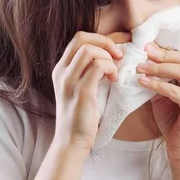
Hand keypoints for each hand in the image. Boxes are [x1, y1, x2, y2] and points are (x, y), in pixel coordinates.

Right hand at [51, 31, 130, 154]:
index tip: (114, 50)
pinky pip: (98, 66)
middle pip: (82, 38)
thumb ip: (88, 70)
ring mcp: (69, 81)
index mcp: (61, 68)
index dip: (99, 38)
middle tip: (118, 55)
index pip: (78, 38)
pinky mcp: (81, 92)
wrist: (71, 141)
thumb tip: (109, 54)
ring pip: (89, 50)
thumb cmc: (80, 115)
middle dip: (105, 42)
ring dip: (108, 57)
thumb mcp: (80, 87)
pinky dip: (110, 68)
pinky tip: (114, 79)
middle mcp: (61, 71)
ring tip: (114, 72)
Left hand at [136, 42, 179, 166]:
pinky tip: (143, 82)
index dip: (166, 50)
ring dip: (159, 68)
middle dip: (163, 55)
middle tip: (143, 54)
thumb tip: (145, 58)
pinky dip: (158, 84)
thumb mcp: (165, 94)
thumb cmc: (172, 121)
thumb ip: (160, 78)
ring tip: (140, 69)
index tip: (147, 47)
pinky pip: (176, 90)